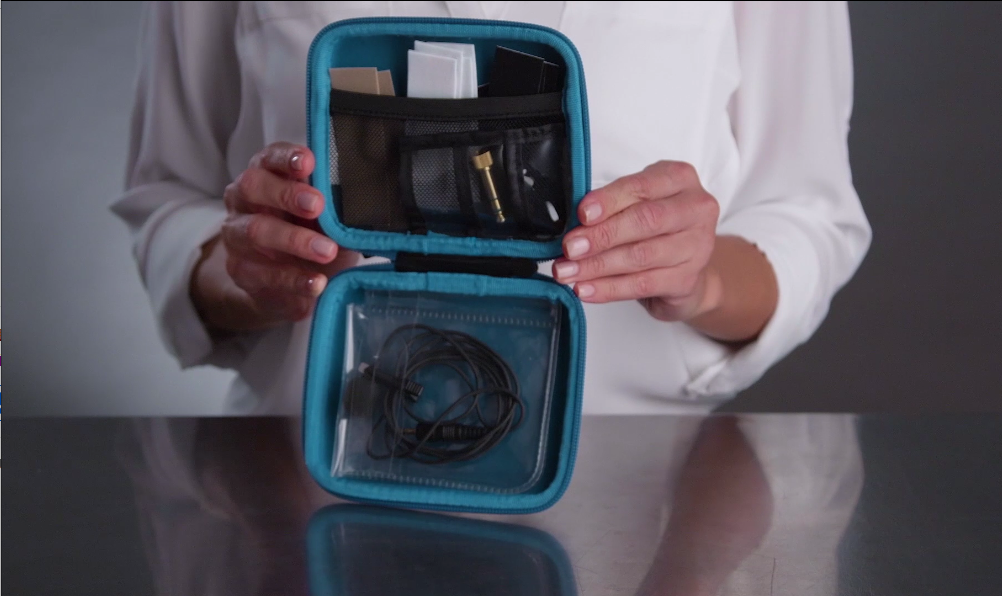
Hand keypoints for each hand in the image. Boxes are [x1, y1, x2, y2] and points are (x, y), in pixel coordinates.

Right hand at [191, 142, 358, 332]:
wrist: (286, 283)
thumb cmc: (309, 234)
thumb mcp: (324, 217)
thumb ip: (334, 207)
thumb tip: (363, 208)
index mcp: (266, 176)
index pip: (269, 158)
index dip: (287, 157)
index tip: (308, 162)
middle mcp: (244, 200)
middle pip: (254, 187)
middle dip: (287, 194)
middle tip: (317, 205)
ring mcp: (236, 236)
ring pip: (256, 231)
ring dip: (294, 240)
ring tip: (326, 250)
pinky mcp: (241, 270)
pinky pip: (265, 274)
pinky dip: (295, 279)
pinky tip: (318, 282)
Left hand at [552, 161, 720, 322]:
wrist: (684, 270)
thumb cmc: (656, 229)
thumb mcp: (636, 204)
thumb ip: (612, 208)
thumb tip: (575, 224)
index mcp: (679, 179)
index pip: (641, 187)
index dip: (609, 201)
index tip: (582, 214)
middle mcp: (696, 209)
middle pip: (645, 221)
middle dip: (602, 235)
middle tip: (570, 248)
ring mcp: (697, 246)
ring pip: (641, 256)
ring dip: (598, 266)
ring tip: (569, 272)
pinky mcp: (688, 279)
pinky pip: (642, 284)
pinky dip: (609, 288)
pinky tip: (586, 289)